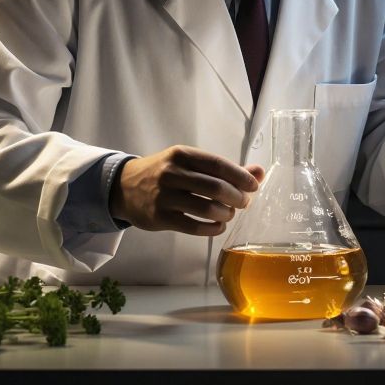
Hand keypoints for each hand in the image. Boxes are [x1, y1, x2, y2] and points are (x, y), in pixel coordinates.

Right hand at [108, 145, 264, 236]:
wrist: (124, 187)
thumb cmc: (165, 173)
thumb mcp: (190, 164)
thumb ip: (224, 169)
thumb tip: (259, 172)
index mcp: (182, 155)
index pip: (218, 164)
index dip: (240, 177)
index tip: (253, 186)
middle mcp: (172, 173)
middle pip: (215, 188)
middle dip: (236, 198)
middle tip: (244, 203)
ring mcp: (164, 196)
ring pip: (206, 208)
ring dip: (225, 214)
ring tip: (229, 214)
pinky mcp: (159, 217)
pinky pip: (193, 227)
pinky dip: (212, 229)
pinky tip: (218, 226)